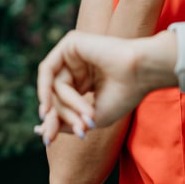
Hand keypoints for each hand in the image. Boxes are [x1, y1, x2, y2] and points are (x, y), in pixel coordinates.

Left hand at [35, 31, 163, 144]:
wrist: (141, 74)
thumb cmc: (125, 95)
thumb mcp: (92, 118)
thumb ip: (67, 123)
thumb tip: (42, 132)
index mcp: (86, 81)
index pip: (61, 101)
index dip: (53, 121)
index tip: (48, 140)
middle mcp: (78, 67)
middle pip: (54, 96)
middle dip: (61, 116)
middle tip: (80, 130)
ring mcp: (74, 54)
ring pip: (52, 86)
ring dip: (65, 106)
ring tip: (87, 113)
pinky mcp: (70, 43)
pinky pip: (47, 69)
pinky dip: (44, 89)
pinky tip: (48, 106)